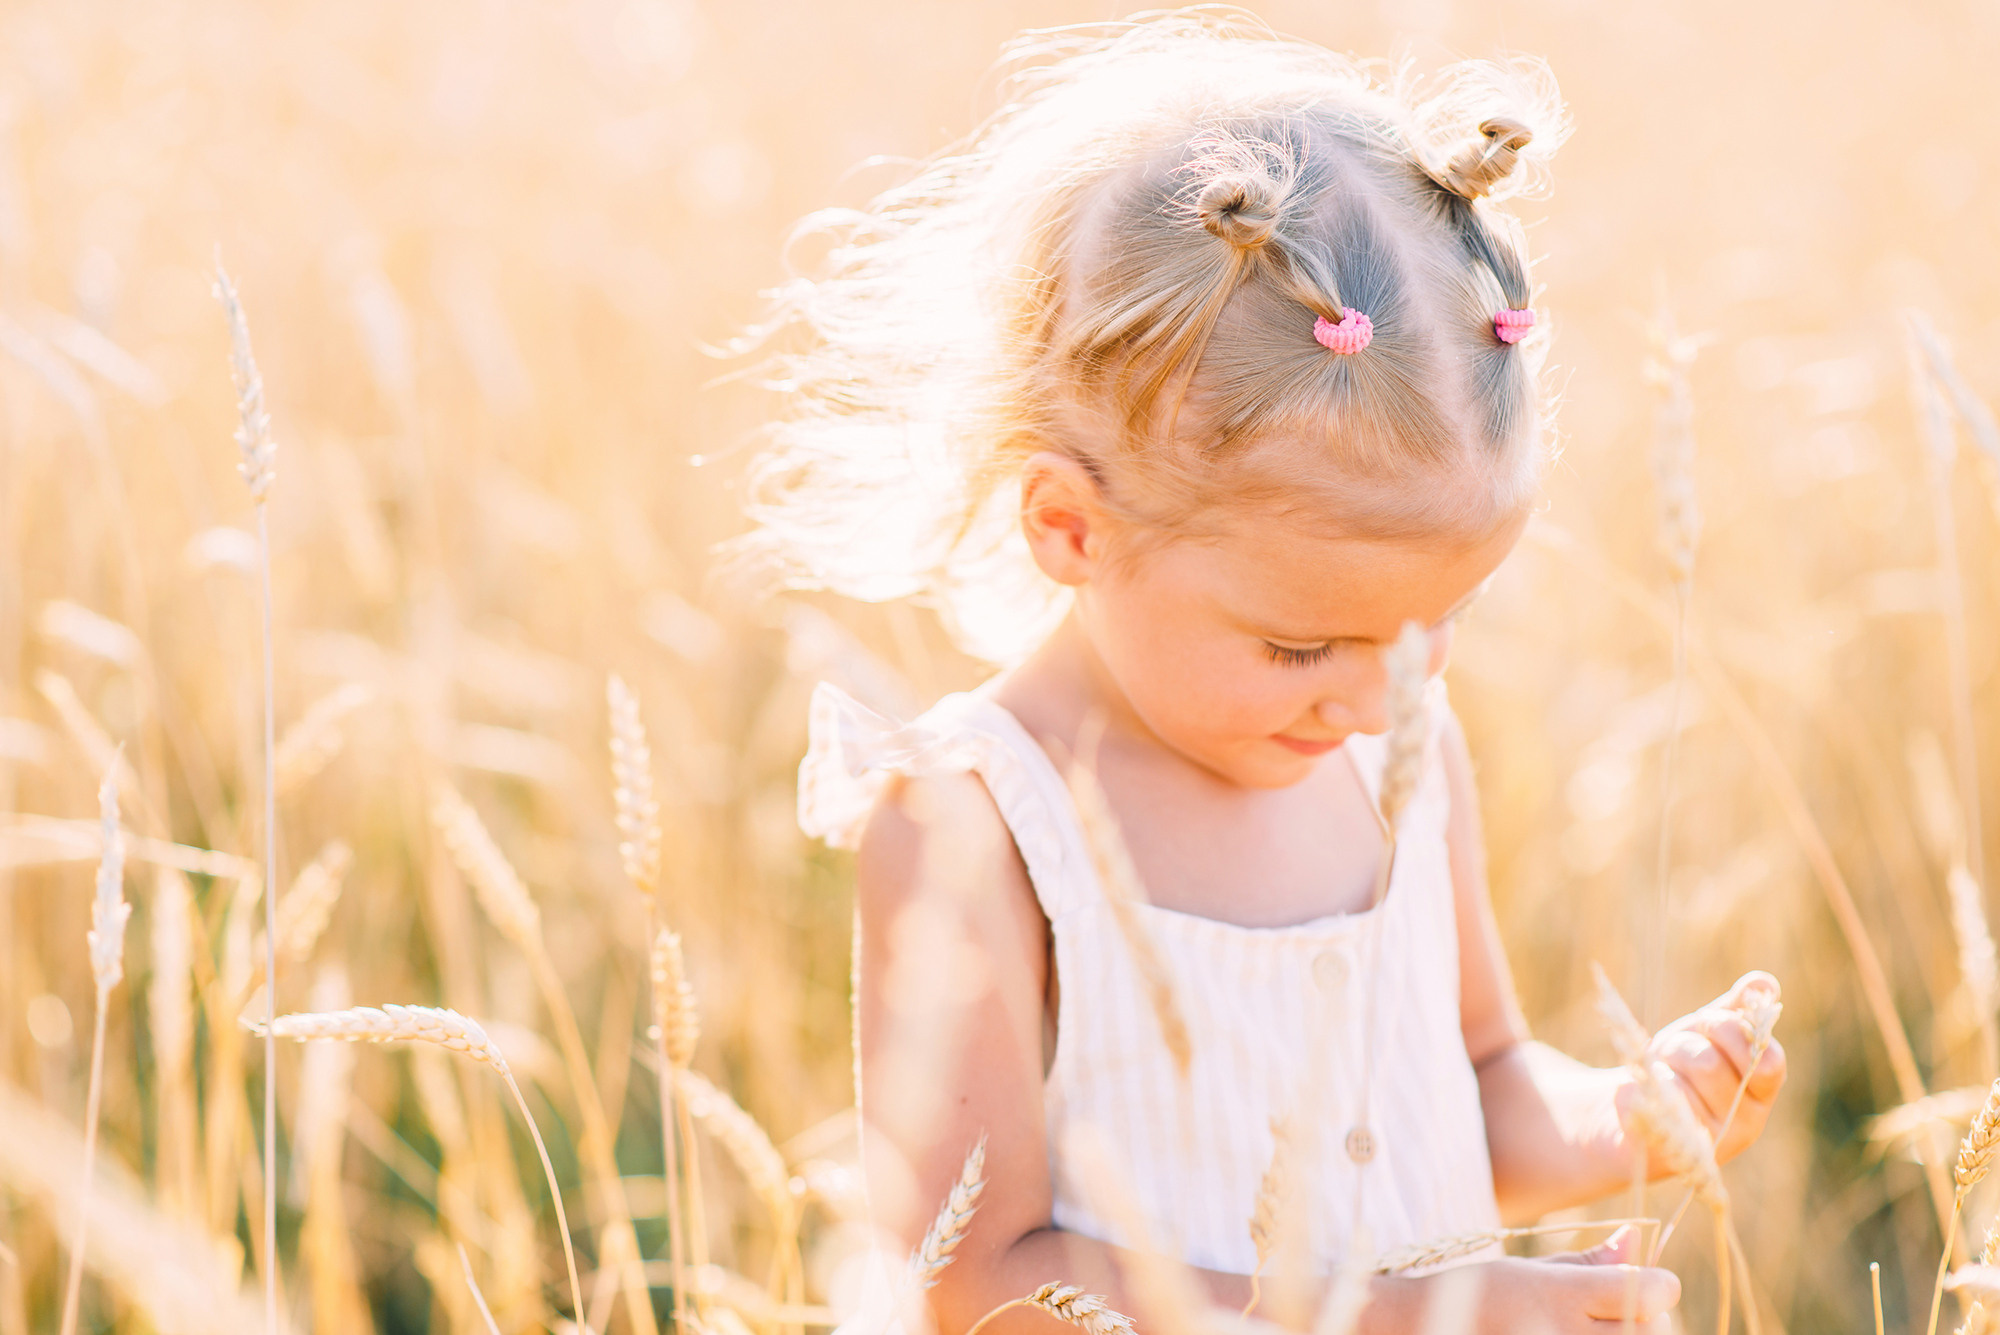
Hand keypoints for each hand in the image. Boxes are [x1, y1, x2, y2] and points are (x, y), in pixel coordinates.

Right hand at [1369, 1227, 1678, 1331]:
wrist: (1428, 1331)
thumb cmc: (1482, 1298)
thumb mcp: (1530, 1270)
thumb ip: (1590, 1261)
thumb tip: (1638, 1238)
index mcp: (1558, 1296)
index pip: (1650, 1294)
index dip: (1659, 1284)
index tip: (1648, 1279)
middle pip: (1651, 1330)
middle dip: (1646, 1315)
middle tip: (1618, 1308)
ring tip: (1594, 1326)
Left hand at [1634, 972, 1785, 1165]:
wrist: (1633, 1115)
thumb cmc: (1679, 1069)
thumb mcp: (1706, 1034)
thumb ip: (1736, 1009)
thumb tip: (1764, 983)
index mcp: (1760, 1094)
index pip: (1768, 1062)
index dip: (1733, 1033)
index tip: (1707, 1022)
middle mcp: (1744, 1125)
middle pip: (1708, 1064)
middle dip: (1683, 1042)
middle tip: (1673, 1049)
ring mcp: (1707, 1146)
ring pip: (1675, 1084)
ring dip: (1657, 1065)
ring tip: (1658, 1072)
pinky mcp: (1664, 1157)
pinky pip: (1642, 1106)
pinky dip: (1629, 1089)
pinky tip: (1633, 1092)